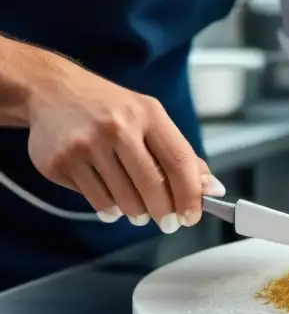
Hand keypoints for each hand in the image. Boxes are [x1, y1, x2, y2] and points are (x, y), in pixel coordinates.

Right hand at [26, 66, 223, 232]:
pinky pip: (95, 199)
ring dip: (137, 212)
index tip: (193, 215)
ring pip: (123, 198)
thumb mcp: (149, 117)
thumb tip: (212, 188)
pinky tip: (113, 205)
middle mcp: (117, 127)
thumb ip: (179, 153)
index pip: (179, 160)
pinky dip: (109, 209)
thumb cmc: (110, 108)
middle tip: (169, 223)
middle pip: (152, 184)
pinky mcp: (60, 162)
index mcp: (147, 114)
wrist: (51, 90)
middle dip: (165, 211)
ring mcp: (86, 145)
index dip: (190, 193)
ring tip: (140, 213)